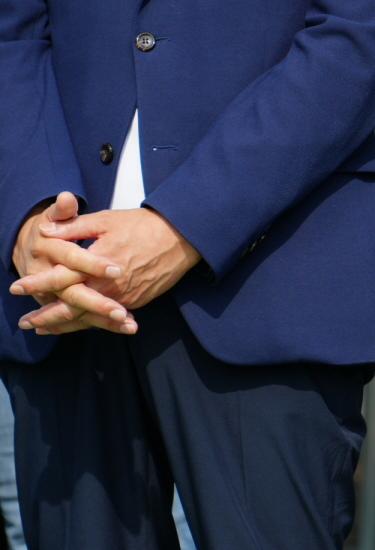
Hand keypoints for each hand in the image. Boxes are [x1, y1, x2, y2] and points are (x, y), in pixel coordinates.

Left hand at [10, 193, 133, 334]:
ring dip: (64, 325)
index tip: (16, 288)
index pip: (61, 277)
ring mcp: (124, 296)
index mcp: (98, 262)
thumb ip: (74, 226)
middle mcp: (109, 284)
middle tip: (24, 322)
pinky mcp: (137, 301)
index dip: (37, 283)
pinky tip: (78, 326)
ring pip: (88, 317)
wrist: (182, 237)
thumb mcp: (107, 219)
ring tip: (44, 329)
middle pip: (71, 307)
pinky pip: (109, 318)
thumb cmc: (144, 225)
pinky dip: (91, 324)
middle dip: (45, 316)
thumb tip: (46, 230)